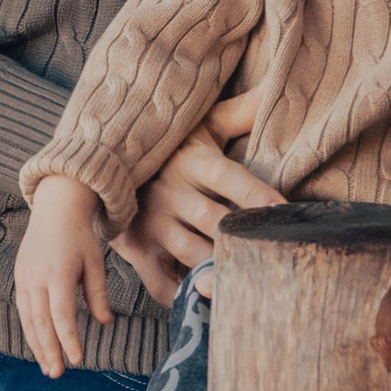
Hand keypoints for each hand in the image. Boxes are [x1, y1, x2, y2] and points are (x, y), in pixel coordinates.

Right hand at [17, 180, 113, 378]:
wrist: (55, 208)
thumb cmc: (80, 236)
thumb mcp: (95, 262)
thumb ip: (98, 293)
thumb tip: (104, 323)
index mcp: (58, 273)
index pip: (61, 314)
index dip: (68, 339)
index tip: (77, 360)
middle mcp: (36, 277)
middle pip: (40, 322)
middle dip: (48, 350)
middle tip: (56, 374)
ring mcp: (24, 277)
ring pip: (28, 319)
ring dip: (36, 345)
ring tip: (47, 367)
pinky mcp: (19, 277)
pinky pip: (23, 309)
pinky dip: (30, 330)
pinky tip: (39, 345)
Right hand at [119, 89, 269, 306]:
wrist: (106, 164)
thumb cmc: (172, 149)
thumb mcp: (202, 126)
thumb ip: (239, 113)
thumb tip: (272, 89)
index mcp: (193, 162)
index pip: (229, 177)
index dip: (256, 193)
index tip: (284, 210)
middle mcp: (171, 193)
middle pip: (213, 220)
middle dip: (242, 239)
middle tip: (275, 254)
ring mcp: (152, 223)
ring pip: (190, 252)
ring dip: (219, 269)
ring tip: (250, 283)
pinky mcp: (137, 249)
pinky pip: (160, 282)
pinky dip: (183, 295)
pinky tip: (208, 301)